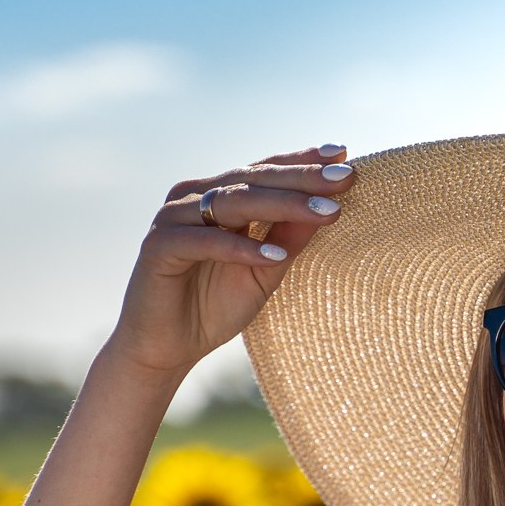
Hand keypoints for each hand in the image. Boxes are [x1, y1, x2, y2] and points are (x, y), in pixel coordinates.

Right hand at [103, 144, 357, 380]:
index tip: (345, 156)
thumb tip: (331, 207)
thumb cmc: (213, 308)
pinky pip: (207, 242)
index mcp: (217, 196)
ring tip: (326, 212)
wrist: (164, 349)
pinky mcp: (159, 246)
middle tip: (345, 178)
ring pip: (234, 202)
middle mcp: (194, 197)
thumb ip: (288, 241)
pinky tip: (276, 256)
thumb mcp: (265, 273)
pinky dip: (242, 248)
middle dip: (304, 179)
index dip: (303, 161)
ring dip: (284, 206)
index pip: (265, 171)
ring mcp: (174, 218)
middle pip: (255, 179)